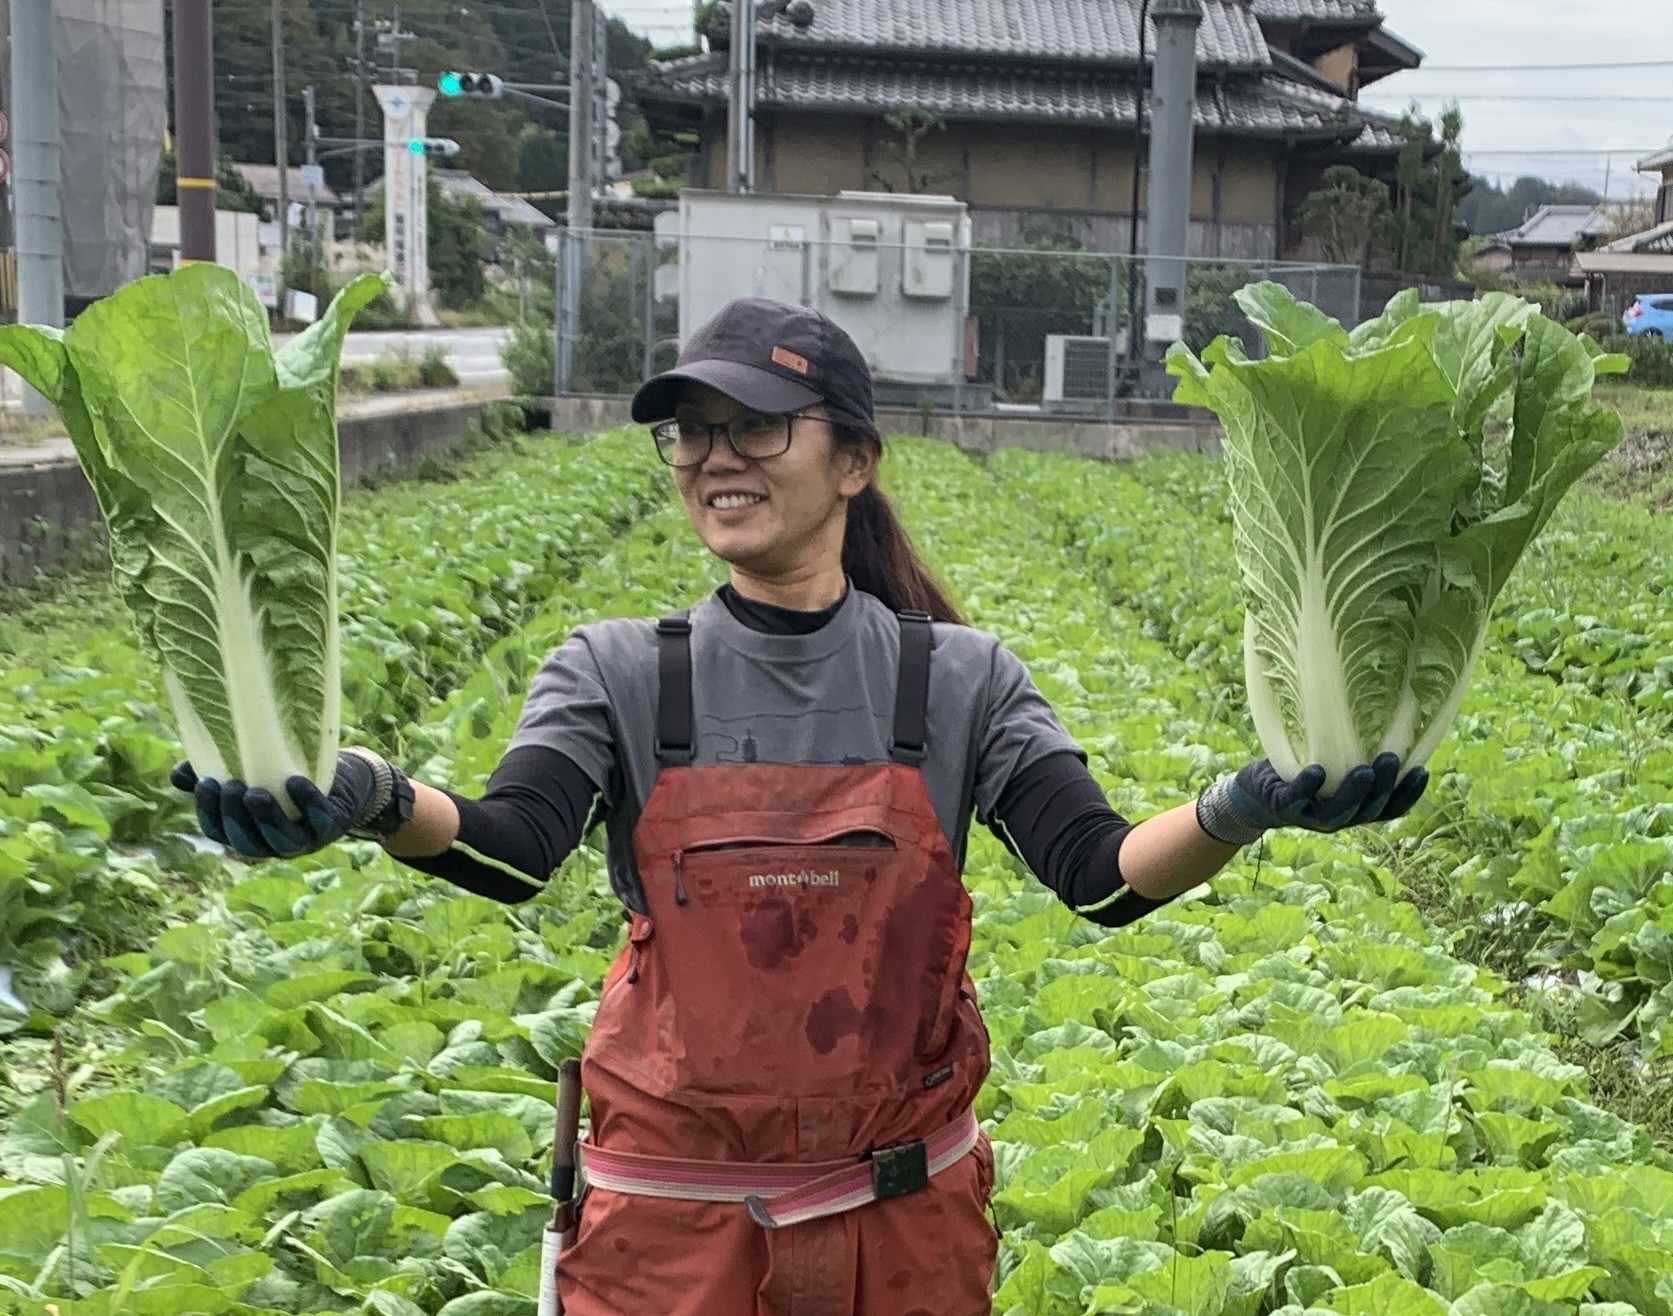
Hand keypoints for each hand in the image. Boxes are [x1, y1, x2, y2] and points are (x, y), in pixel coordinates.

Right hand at [170, 748, 409, 858]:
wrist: (346, 780)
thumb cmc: (289, 774)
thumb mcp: (253, 771)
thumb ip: (215, 771)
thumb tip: (178, 775)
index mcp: (248, 831)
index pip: (219, 832)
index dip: (209, 813)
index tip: (205, 783)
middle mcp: (273, 842)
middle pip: (247, 843)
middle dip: (235, 817)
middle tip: (231, 785)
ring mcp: (305, 838)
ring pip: (282, 842)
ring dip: (266, 820)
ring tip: (256, 793)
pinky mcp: (332, 825)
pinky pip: (319, 820)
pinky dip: (307, 803)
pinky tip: (295, 782)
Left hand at [1196, 751, 1428, 846]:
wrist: (1252, 794)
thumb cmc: (1300, 769)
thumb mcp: (1331, 760)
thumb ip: (1353, 749)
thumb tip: (1386, 705)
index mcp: (1355, 807)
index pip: (1389, 808)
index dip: (1408, 794)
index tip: (1422, 770)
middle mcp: (1338, 817)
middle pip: (1368, 810)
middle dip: (1384, 787)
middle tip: (1394, 759)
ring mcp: (1310, 816)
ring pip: (1338, 812)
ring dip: (1354, 792)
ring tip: (1365, 768)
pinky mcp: (1282, 807)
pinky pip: (1297, 799)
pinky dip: (1308, 788)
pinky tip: (1318, 771)